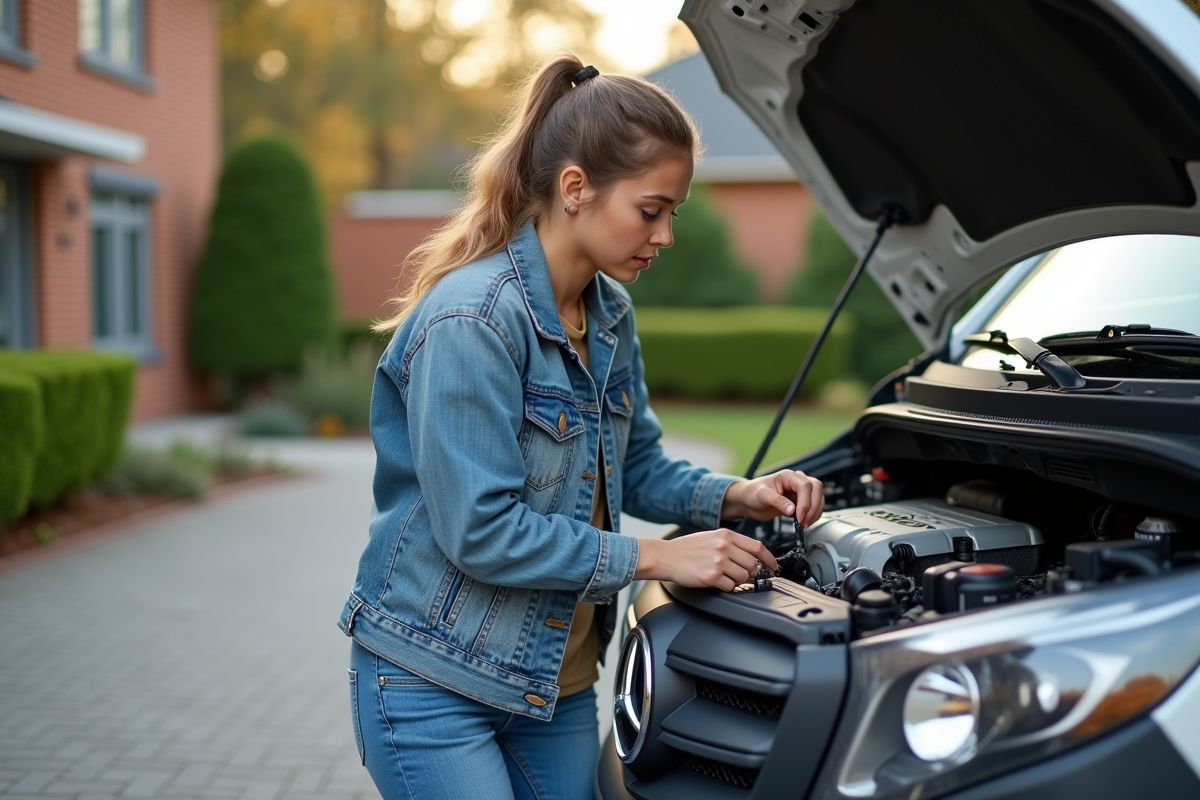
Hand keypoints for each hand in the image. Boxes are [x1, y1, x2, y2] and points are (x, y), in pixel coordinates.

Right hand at [635, 529, 778, 591]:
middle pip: (752, 564)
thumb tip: (751, 557)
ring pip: (743, 577)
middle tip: (743, 575)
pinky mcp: (711, 577)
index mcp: (726, 535)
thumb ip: (731, 543)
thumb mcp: (711, 537)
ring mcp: (718, 562)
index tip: (773, 566)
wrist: (665, 557)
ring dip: (738, 581)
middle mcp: (724, 547)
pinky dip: (727, 587)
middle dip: (751, 573)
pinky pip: (730, 586)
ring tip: (726, 577)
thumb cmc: (686, 549)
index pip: (757, 547)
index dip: (769, 558)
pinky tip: (718, 582)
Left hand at [720, 470, 823, 526]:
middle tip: (804, 522)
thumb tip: (793, 510)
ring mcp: (799, 491)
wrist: (748, 501)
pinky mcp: (800, 501)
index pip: (805, 485)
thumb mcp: (762, 496)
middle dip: (813, 507)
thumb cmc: (752, 493)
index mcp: (787, 476)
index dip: (806, 502)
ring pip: (818, 497)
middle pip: (816, 489)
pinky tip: (804, 523)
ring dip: (815, 512)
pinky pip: (814, 506)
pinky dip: (813, 515)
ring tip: (804, 525)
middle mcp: (796, 481)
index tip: (800, 516)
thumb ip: (778, 501)